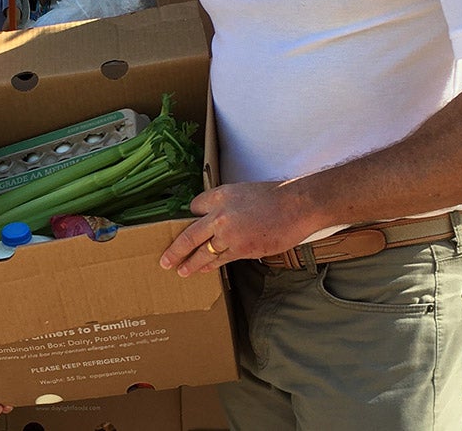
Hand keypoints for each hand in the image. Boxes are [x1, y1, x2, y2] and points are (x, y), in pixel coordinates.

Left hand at [159, 181, 313, 277]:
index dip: (189, 217)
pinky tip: (203, 269)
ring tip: (181, 270)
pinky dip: (210, 266)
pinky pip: (221, 260)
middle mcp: (220, 215)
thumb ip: (222, 203)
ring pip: (204, 253)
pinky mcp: (243, 249)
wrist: (296, 206)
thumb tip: (207, 216)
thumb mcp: (241, 190)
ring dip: (191, 263)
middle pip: (190, 236)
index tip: (181, 226)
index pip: (194, 207)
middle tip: (165, 260)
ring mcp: (230, 234)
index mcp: (219, 196)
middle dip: (175, 250)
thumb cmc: (272, 197)